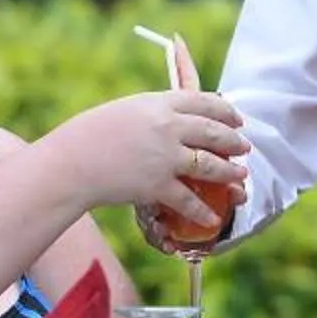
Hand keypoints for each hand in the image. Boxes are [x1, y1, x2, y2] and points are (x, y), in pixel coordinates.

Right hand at [45, 86, 245, 221]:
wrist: (72, 161)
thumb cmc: (92, 133)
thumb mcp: (127, 110)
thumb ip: (156, 112)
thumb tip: (177, 117)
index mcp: (160, 103)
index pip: (204, 101)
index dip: (225, 111)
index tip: (236, 117)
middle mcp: (169, 127)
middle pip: (214, 132)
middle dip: (234, 141)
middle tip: (244, 147)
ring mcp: (165, 157)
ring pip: (210, 165)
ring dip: (229, 173)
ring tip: (240, 177)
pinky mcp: (158, 185)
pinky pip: (189, 200)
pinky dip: (203, 210)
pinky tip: (213, 216)